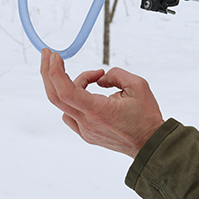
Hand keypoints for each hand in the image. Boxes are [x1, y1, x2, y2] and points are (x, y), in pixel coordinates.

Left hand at [40, 49, 164, 157]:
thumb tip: (99, 78)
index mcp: (98, 110)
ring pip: (64, 104)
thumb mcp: (138, 86)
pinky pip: (71, 114)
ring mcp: (85, 130)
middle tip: (50, 55)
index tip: (55, 55)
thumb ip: (116, 74)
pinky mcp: (87, 134)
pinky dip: (74, 99)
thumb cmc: (146, 117)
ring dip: (72, 86)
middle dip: (48, 72)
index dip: (56, 71)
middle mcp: (87, 122)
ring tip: (93, 78)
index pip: (66, 91)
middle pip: (55, 97)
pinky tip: (87, 93)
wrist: (150, 143)